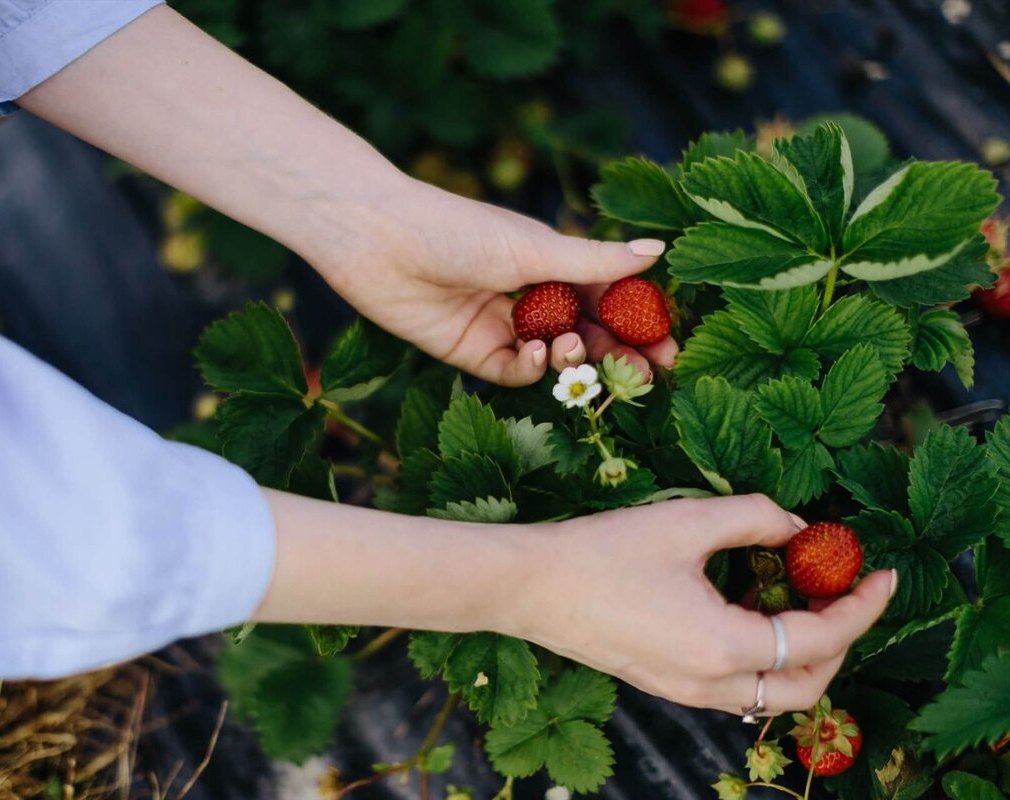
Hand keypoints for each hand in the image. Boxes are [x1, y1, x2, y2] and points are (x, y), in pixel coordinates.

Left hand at [320, 177, 679, 385]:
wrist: (378, 241)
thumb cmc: (457, 230)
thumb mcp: (534, 247)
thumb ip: (596, 261)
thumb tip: (659, 251)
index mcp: (550, 262)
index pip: (607, 297)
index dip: (638, 323)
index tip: (670, 347)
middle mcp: (529, 295)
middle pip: (586, 334)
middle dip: (617, 354)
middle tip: (646, 373)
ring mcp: (501, 326)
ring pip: (554, 357)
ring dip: (574, 358)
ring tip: (576, 349)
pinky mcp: (471, 352)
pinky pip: (514, 371)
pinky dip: (531, 368)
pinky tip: (537, 353)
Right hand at [505, 495, 895, 714]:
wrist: (528, 586)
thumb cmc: (601, 551)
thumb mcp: (686, 521)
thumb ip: (755, 517)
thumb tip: (797, 527)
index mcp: (724, 648)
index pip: (820, 638)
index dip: (862, 606)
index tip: (884, 573)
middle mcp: (710, 684)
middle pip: (805, 686)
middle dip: (840, 641)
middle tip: (845, 591)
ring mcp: (684, 691)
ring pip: (769, 693)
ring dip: (800, 653)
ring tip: (798, 595)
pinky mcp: (663, 682)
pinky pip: (734, 686)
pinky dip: (761, 657)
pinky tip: (746, 607)